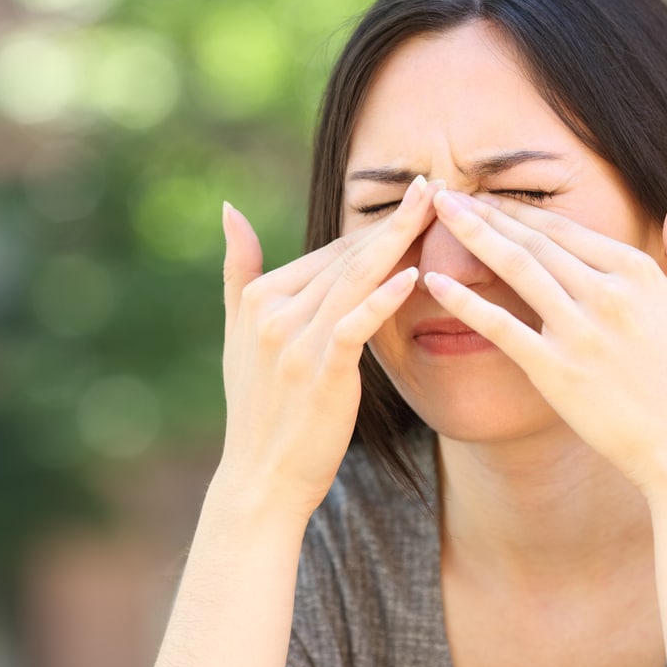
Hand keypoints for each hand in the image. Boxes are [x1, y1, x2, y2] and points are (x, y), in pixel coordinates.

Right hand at [219, 175, 438, 515]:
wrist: (261, 478)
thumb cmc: (259, 408)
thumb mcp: (238, 334)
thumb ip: (238, 270)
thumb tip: (230, 209)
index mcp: (259, 297)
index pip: (330, 251)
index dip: (375, 227)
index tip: (416, 202)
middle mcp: (272, 312)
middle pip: (346, 257)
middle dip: (393, 222)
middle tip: (435, 188)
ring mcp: (295, 341)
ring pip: (355, 278)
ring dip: (397, 241)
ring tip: (435, 208)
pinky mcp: (321, 371)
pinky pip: (355, 324)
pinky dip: (383, 298)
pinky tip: (414, 276)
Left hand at [424, 178, 666, 491]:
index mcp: (638, 272)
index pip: (564, 229)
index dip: (519, 210)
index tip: (487, 196)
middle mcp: (606, 292)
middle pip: (533, 241)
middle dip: (486, 213)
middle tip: (446, 194)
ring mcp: (578, 331)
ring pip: (514, 269)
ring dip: (471, 236)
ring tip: (438, 215)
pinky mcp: (555, 370)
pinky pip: (500, 327)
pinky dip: (466, 301)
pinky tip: (435, 282)